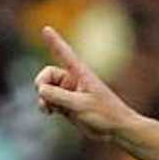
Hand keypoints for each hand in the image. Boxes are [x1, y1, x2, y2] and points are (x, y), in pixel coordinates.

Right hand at [34, 26, 138, 140]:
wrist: (118, 130)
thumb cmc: (105, 115)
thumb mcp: (80, 104)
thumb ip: (58, 96)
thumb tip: (41, 89)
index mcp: (80, 74)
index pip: (64, 54)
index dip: (54, 42)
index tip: (46, 29)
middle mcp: (74, 81)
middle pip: (47, 75)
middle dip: (42, 85)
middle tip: (44, 97)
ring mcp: (70, 93)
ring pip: (46, 90)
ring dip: (43, 97)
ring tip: (47, 109)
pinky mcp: (68, 106)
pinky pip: (50, 101)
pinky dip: (46, 105)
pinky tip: (49, 113)